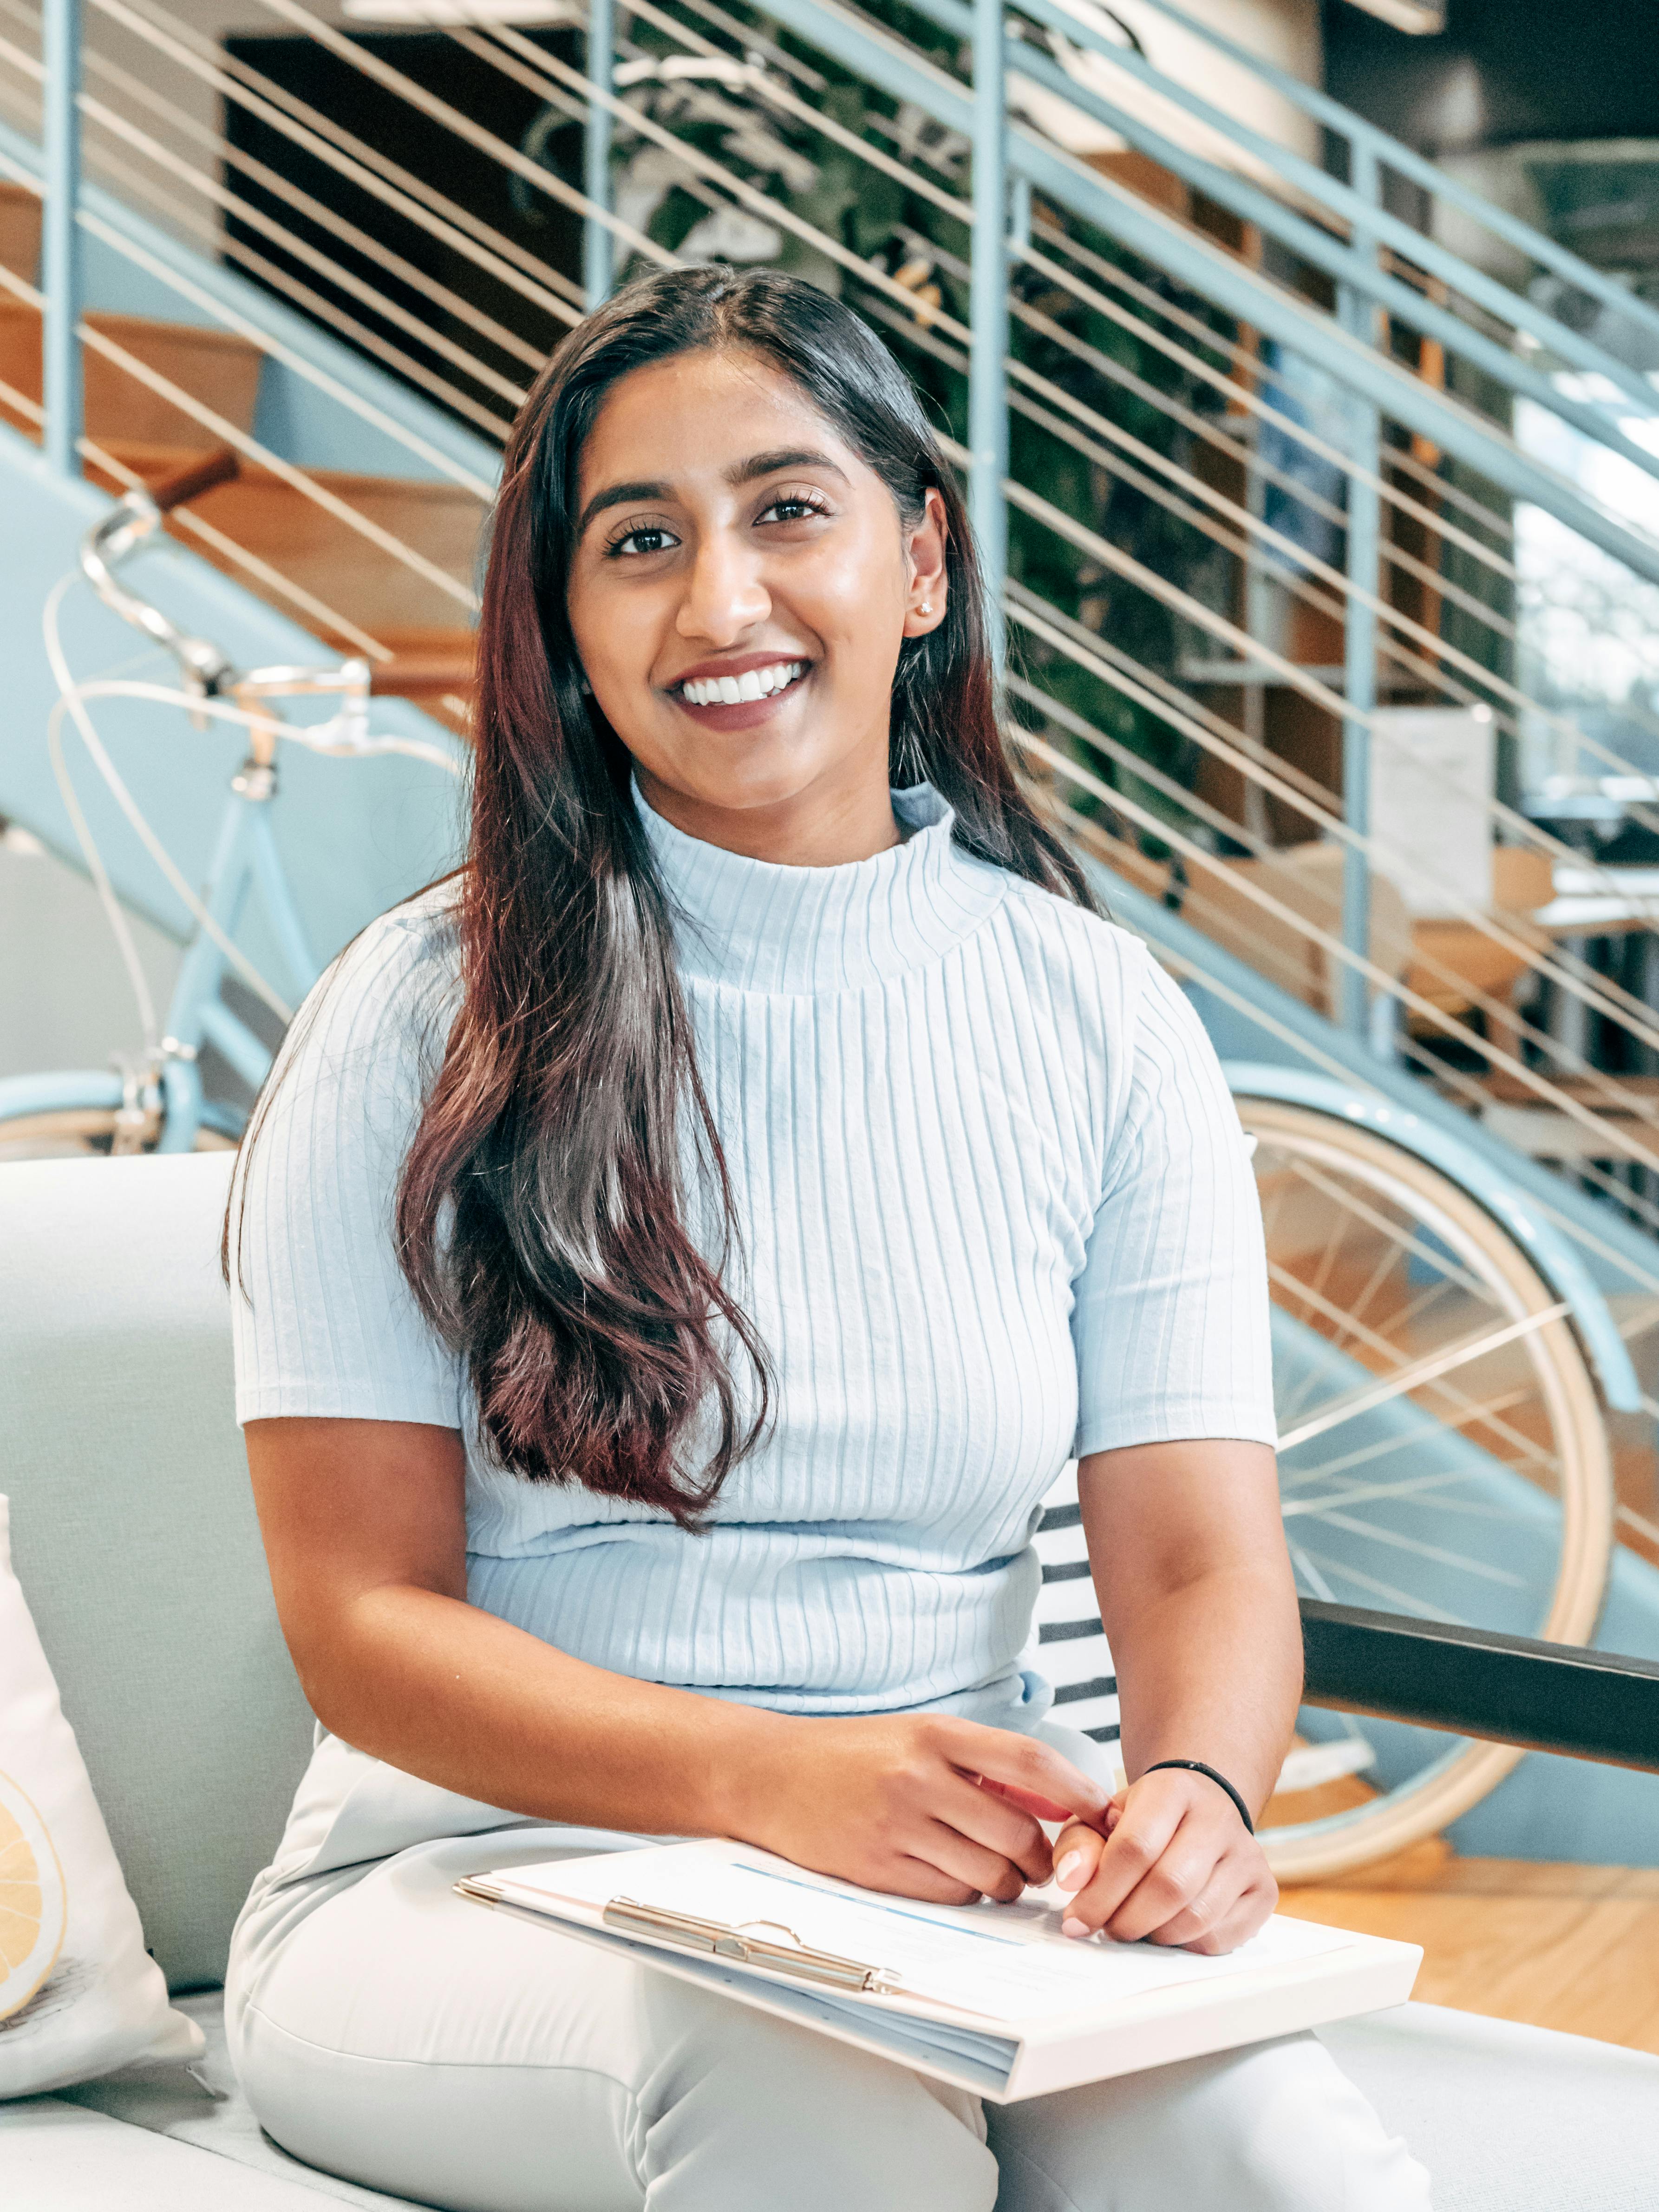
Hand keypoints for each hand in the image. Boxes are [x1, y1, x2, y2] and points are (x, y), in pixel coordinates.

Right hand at [730, 1712, 1112, 1906]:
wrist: (769, 1774)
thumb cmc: (853, 1754)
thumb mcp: (919, 1736)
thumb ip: (984, 1764)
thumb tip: (1059, 1798)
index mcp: (935, 1734)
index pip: (1029, 1763)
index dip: (1076, 1791)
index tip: (1100, 1811)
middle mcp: (918, 1777)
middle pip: (1019, 1833)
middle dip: (1043, 1857)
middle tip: (1042, 1860)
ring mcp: (896, 1826)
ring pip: (990, 1874)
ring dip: (1007, 1882)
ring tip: (992, 1867)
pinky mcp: (877, 1870)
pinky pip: (950, 1897)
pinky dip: (964, 1893)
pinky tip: (949, 1874)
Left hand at [1049, 1766, 1276, 1953]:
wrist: (1201, 1809)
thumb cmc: (1144, 1819)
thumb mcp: (1101, 1818)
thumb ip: (1078, 1844)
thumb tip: (1071, 1881)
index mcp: (1173, 1790)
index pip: (1135, 1846)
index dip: (1100, 1892)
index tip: (1076, 1919)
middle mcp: (1218, 1818)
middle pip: (1169, 1886)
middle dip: (1127, 1920)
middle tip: (1106, 1929)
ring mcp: (1248, 1854)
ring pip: (1197, 1918)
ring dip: (1155, 1936)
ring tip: (1134, 1925)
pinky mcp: (1264, 1889)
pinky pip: (1221, 1938)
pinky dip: (1186, 1945)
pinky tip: (1168, 1927)